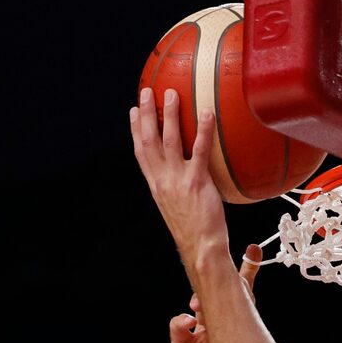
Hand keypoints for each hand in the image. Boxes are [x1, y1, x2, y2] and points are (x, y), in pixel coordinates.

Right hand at [130, 86, 228, 272]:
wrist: (202, 250)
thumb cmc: (195, 234)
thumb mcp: (178, 210)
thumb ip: (177, 190)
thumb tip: (185, 181)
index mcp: (156, 186)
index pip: (141, 153)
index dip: (136, 130)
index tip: (134, 111)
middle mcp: (163, 180)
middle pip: (149, 140)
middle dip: (147, 114)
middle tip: (147, 92)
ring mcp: (178, 180)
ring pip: (169, 140)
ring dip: (169, 114)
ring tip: (172, 94)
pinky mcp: (196, 183)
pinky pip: (200, 151)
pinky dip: (203, 131)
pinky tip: (206, 114)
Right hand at [168, 246, 260, 342]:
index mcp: (237, 341)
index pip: (244, 302)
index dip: (248, 277)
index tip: (253, 251)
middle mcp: (217, 336)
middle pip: (218, 299)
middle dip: (219, 278)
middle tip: (220, 257)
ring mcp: (197, 341)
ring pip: (197, 309)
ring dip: (201, 302)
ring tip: (203, 305)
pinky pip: (178, 329)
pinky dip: (181, 323)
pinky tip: (189, 323)